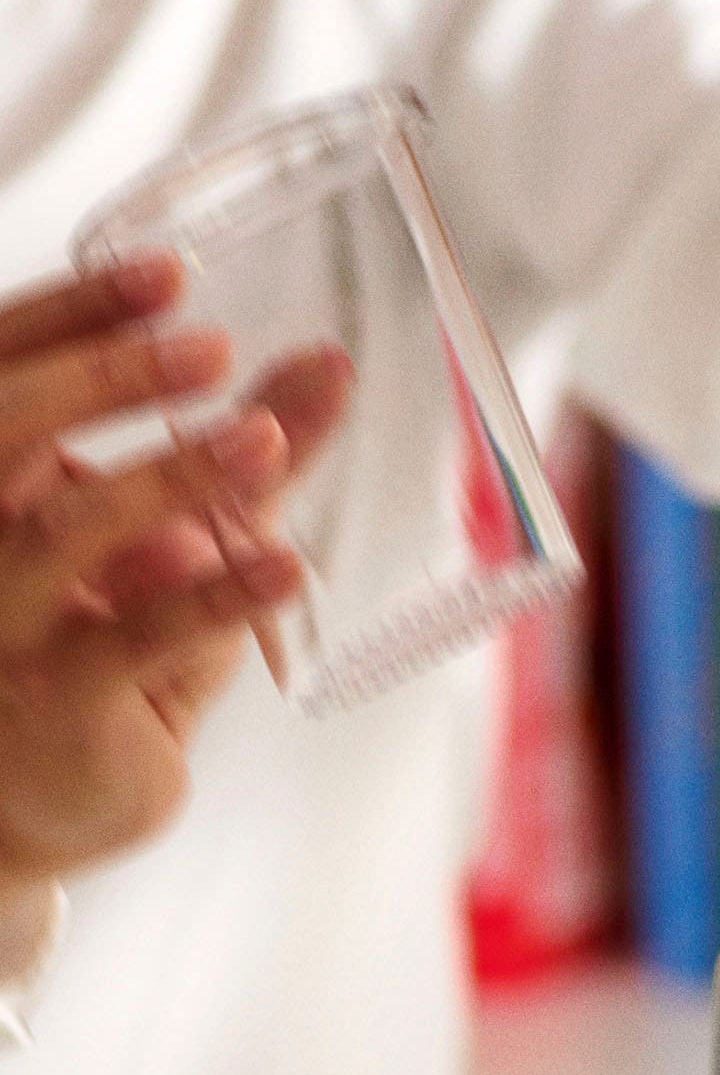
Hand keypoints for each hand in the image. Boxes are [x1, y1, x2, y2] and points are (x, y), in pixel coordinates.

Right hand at [0, 256, 350, 898]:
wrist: (44, 804)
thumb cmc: (102, 650)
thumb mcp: (183, 535)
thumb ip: (248, 454)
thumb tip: (332, 366)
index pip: (0, 371)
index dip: (73, 314)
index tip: (170, 270)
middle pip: (0, 428)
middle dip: (102, 375)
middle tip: (212, 347)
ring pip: (59, 529)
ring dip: (165, 481)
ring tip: (265, 445)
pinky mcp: (50, 704)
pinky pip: (128, 641)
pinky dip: (211, 599)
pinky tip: (288, 568)